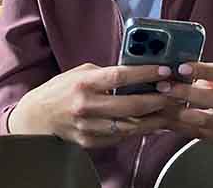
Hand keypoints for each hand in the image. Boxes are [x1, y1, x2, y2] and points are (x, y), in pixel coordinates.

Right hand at [8, 63, 179, 147]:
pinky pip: (121, 137)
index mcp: (84, 83)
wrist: (37, 118)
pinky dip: (138, 130)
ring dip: (154, 118)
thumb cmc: (61, 90)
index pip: (119, 77)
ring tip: (171, 110)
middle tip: (175, 93)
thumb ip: (105, 74)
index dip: (145, 73)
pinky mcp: (91, 142)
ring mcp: (89, 127)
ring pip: (131, 126)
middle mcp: (86, 106)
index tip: (165, 70)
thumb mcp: (80, 73)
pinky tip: (152, 123)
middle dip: (158, 99)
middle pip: (131, 106)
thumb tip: (135, 72)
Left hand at [154, 62, 212, 143]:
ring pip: (207, 121)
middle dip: (187, 93)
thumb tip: (175, 70)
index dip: (203, 70)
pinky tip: (165, 118)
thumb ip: (204, 73)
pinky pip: (200, 134)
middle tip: (165, 87)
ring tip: (161, 103)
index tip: (181, 68)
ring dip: (179, 112)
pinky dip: (180, 126)